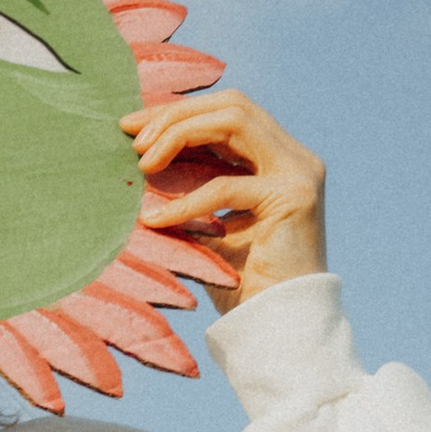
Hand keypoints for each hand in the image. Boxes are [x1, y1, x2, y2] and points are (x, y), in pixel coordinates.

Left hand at [120, 93, 326, 310]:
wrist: (277, 327)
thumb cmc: (239, 281)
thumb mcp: (206, 222)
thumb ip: (188, 184)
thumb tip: (139, 157)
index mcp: (276, 157)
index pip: (226, 111)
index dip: (178, 111)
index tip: (131, 126)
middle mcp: (294, 157)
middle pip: (232, 104)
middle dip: (176, 114)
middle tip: (133, 140)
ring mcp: (299, 173)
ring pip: (234, 121)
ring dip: (180, 135)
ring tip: (143, 163)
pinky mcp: (294, 198)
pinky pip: (226, 187)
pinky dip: (186, 200)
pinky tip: (156, 219)